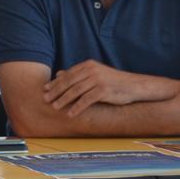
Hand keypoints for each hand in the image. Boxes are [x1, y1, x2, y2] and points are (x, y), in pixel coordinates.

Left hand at [44, 60, 161, 115]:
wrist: (135, 86)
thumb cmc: (113, 81)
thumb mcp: (94, 75)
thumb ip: (77, 74)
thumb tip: (58, 74)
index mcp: (88, 65)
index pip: (67, 74)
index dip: (55, 83)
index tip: (45, 89)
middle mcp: (92, 70)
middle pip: (69, 82)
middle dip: (55, 91)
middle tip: (45, 99)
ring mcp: (98, 80)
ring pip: (75, 91)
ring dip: (63, 100)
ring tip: (54, 107)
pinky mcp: (103, 90)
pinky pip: (86, 100)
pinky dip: (76, 107)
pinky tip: (70, 113)